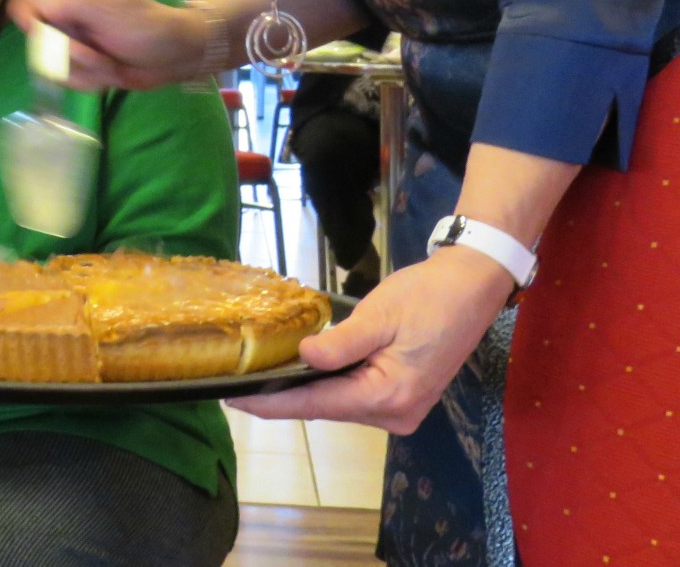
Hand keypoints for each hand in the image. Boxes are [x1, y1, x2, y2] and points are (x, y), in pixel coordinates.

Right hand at [6, 0, 205, 90]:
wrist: (177, 56)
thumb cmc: (147, 26)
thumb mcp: (107, 10)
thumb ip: (67, 3)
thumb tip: (33, 9)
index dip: (28, 18)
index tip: (45, 36)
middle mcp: (65, 13)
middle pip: (33, 37)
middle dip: (63, 54)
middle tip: (91, 54)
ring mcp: (72, 40)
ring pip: (48, 63)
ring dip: (81, 71)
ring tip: (108, 65)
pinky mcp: (80, 64)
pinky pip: (66, 79)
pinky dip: (88, 81)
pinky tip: (110, 74)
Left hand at [228, 247, 512, 432]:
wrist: (470, 288)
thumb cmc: (426, 298)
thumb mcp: (378, 316)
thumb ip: (341, 344)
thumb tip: (303, 358)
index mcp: (389, 396)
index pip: (316, 404)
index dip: (272, 403)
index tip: (233, 400)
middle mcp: (395, 414)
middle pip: (325, 407)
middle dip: (282, 396)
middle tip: (236, 384)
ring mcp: (401, 410)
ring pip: (338, 403)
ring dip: (304, 391)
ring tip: (259, 377)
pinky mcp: (402, 397)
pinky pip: (354, 396)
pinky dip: (327, 385)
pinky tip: (300, 373)